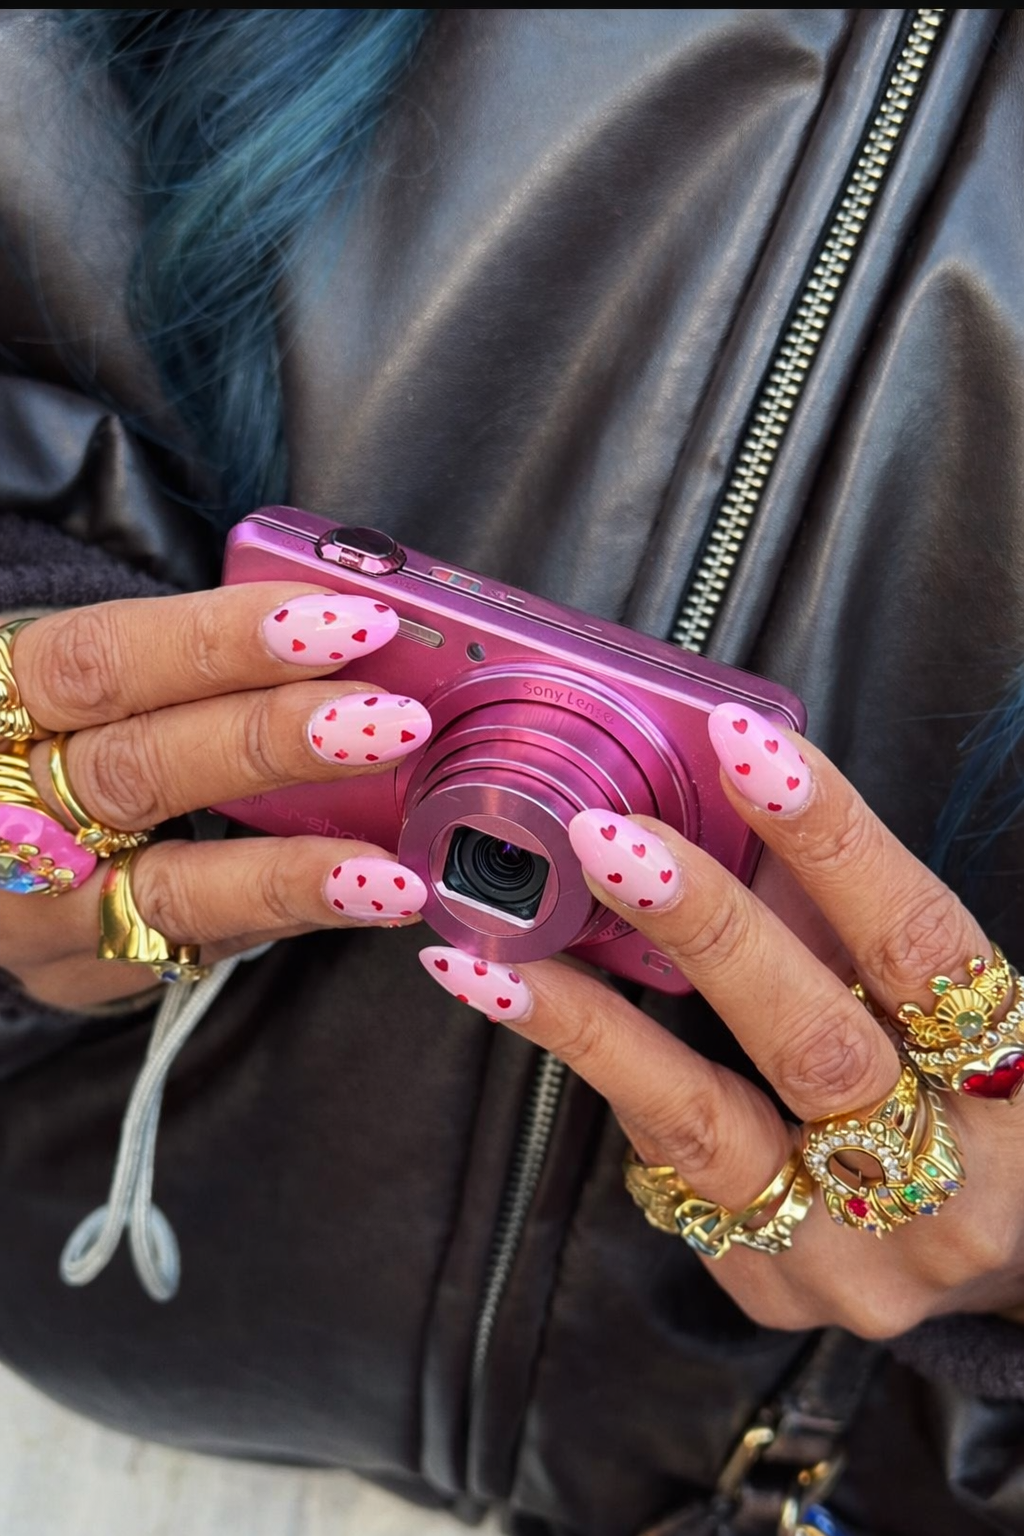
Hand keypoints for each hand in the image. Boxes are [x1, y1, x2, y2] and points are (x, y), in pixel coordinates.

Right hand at [0, 587, 432, 1009]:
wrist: (4, 835)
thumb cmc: (77, 723)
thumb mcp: (104, 673)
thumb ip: (203, 658)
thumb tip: (361, 634)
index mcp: (4, 697)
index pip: (102, 660)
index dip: (219, 641)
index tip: (339, 623)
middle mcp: (8, 806)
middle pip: (136, 772)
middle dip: (272, 743)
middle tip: (392, 723)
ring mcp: (36, 905)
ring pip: (166, 891)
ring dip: (291, 872)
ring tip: (394, 867)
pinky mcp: (82, 971)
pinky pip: (201, 948)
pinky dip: (294, 918)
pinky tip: (373, 899)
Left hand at [419, 705, 1023, 1338]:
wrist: (997, 1248)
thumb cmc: (960, 1088)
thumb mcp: (933, 997)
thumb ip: (843, 914)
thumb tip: (713, 796)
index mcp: (1019, 1088)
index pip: (918, 945)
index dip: (832, 840)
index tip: (743, 745)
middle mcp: (951, 1190)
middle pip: (814, 1048)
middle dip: (702, 929)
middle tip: (600, 836)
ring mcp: (857, 1260)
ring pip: (706, 1135)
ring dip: (593, 1029)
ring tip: (494, 955)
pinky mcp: (774, 1290)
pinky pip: (672, 1176)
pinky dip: (608, 1081)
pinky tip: (541, 1020)